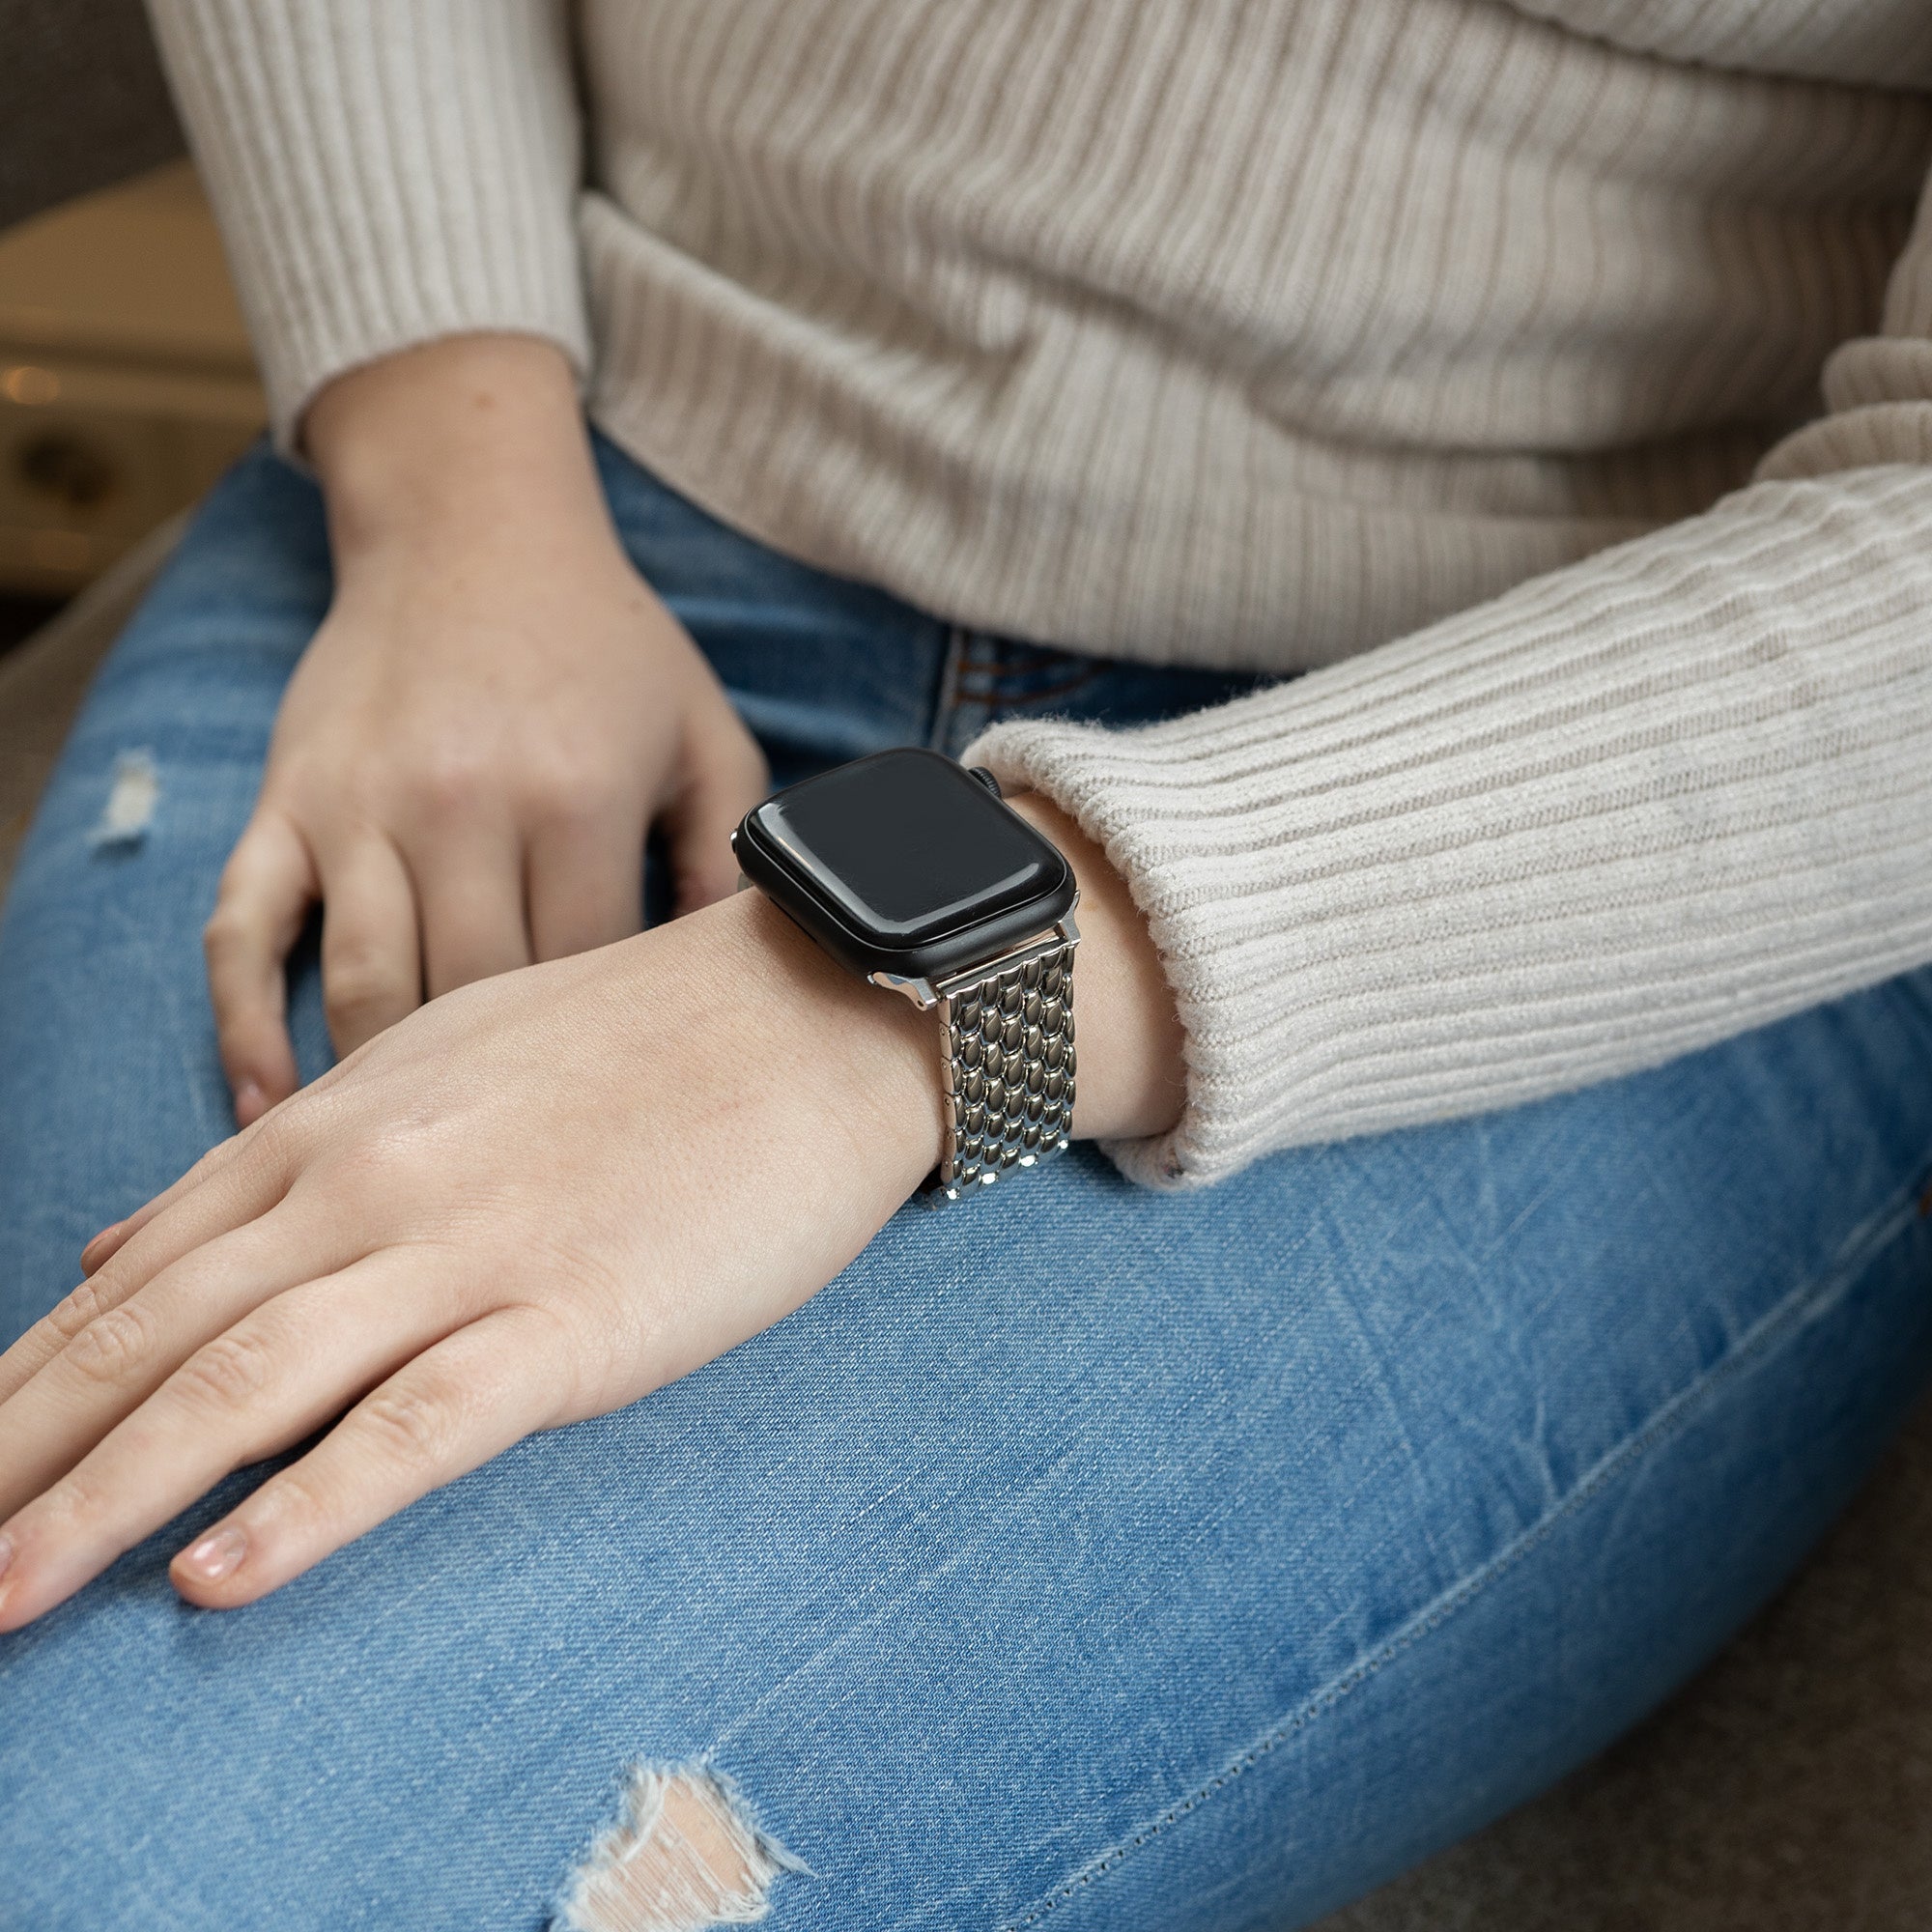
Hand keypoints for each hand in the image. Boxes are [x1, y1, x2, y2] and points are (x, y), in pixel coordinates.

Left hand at [0, 798, 1182, 1626]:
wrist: (806, 1006)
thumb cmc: (635, 1041)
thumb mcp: (431, 1068)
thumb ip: (273, 1157)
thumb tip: (118, 1244)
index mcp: (332, 1126)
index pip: (131, 1281)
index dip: (19, 1388)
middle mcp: (367, 1184)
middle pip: (152, 1341)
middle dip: (19, 1457)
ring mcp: (468, 1249)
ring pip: (246, 1385)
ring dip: (104, 1503)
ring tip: (1, 1597)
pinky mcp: (573, 1316)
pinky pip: (419, 1425)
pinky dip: (312, 1508)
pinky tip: (219, 1580)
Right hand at [206, 335, 766, 1126]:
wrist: (473, 527)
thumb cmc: (607, 646)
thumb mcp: (705, 737)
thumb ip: (727, 860)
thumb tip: (732, 989)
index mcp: (577, 799)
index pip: (585, 981)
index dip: (599, 1057)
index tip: (618, 1114)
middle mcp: (461, 807)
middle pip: (472, 1003)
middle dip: (497, 1094)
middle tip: (521, 1169)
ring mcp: (359, 807)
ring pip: (360, 988)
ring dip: (380, 1087)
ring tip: (409, 1164)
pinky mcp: (285, 801)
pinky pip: (243, 933)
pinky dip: (244, 1028)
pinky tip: (268, 1108)